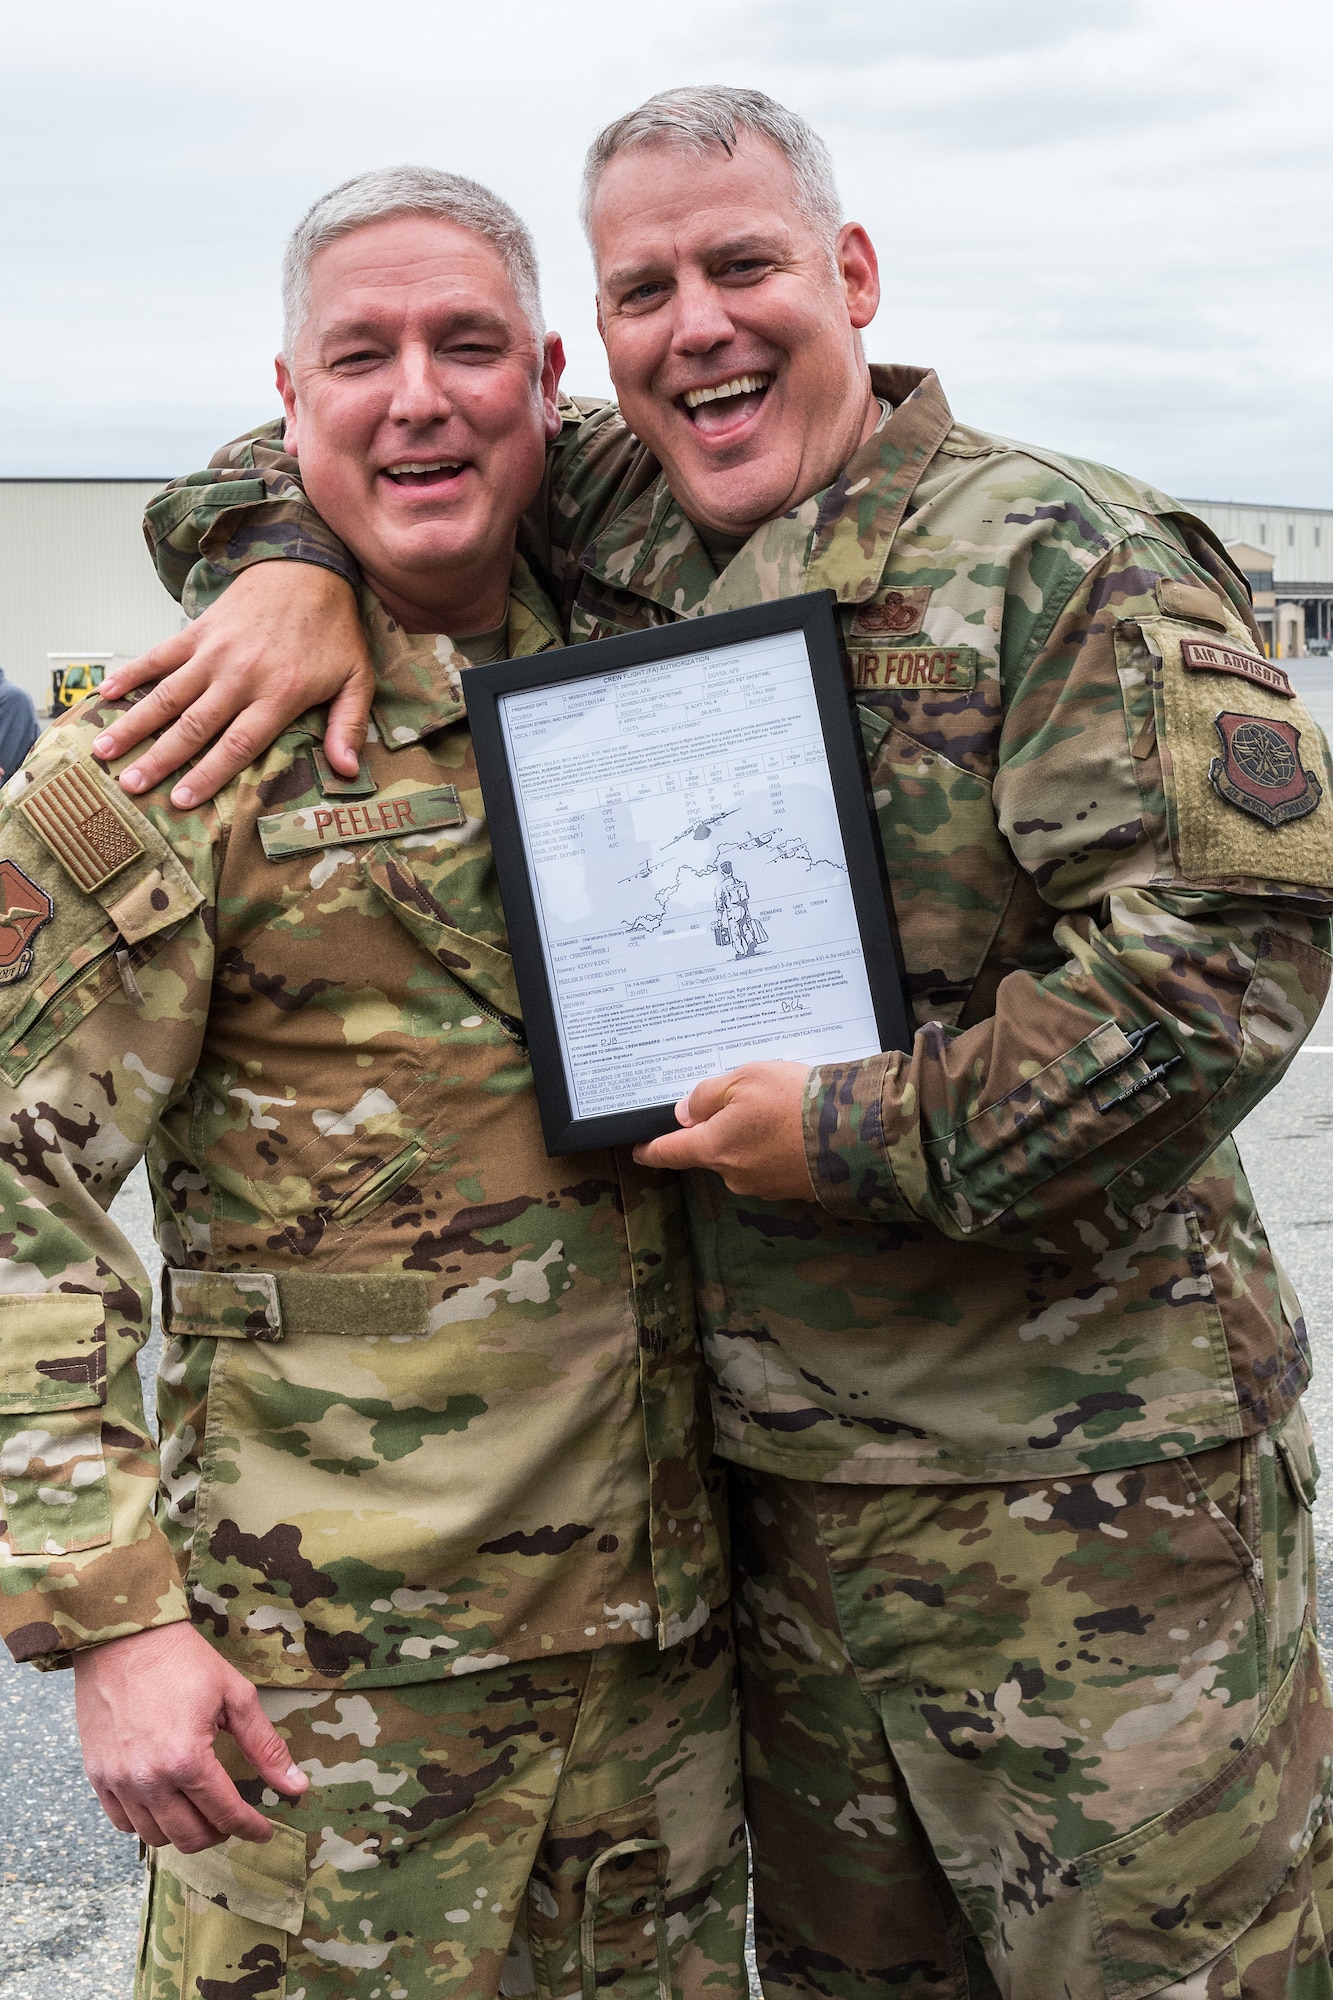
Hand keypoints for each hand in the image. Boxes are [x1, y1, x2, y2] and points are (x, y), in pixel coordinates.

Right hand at [73, 1622, 307, 1851]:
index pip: (226, 1814)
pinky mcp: (97, 1776)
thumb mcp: (235, 1696)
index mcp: (187, 1759)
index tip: (263, 1831)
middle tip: (233, 1816)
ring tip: (201, 1809)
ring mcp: (119, 1781)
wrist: (125, 1638)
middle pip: (190, 1836)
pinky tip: (165, 1803)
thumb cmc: (183, 1661)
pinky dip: (147, 1823)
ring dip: (184, 1831)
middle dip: (219, 1833)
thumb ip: (266, 1746)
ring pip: (156, 1836)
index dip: (250, 1827)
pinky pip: (123, 1823)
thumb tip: (296, 1786)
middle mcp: (149, 1779)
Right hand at [92, 562, 374, 807]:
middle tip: (130, 785)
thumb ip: (349, 725)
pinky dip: (131, 674)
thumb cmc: (333, 631)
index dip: (208, 774)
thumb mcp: (357, 679)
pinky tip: (105, 695)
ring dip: (134, 724)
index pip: (238, 744)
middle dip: (160, 759)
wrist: (308, 567)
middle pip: (194, 726)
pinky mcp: (198, 631)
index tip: (181, 801)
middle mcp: (241, 676)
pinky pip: (159, 656)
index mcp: (278, 694)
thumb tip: (349, 770)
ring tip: (104, 750)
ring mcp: (214, 652)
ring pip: (168, 695)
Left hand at [632, 1060, 815, 1199]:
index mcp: (714, 1148)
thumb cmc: (795, 1103)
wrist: (854, 1136)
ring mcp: (763, 1186)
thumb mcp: (745, 1079)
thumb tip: (686, 1113)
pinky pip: (771, 1163)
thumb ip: (707, 1096)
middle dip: (722, 1129)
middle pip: (713, 1151)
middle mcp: (733, 1174)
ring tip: (781, 1109)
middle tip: (747, 1100)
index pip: (670, 1152)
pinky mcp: (790, 1189)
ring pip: (744, 1155)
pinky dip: (777, 1146)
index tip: (639, 1150)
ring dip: (754, 1136)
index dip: (652, 1149)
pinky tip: (796, 1127)